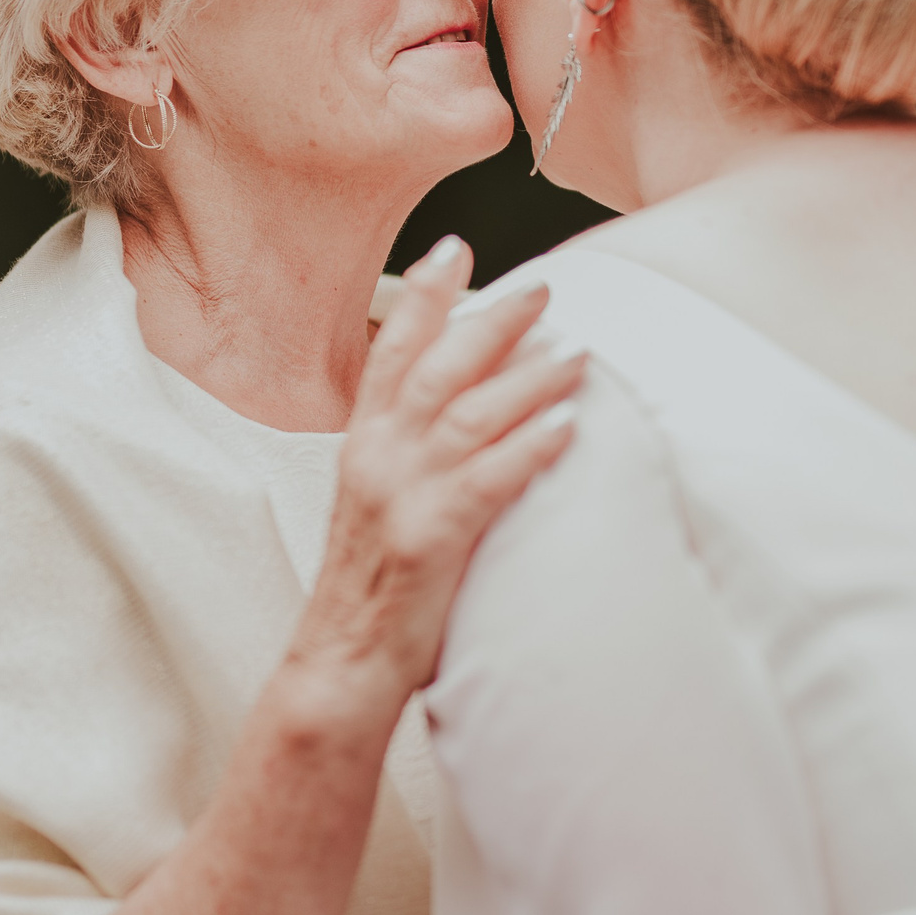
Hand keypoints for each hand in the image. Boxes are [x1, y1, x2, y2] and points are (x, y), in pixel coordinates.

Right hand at [289, 236, 587, 710]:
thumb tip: (457, 407)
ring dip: (528, 377)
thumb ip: (407, 451)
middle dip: (491, 320)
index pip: (390, 350)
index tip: (454, 248)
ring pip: (470, 413)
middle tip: (542, 287)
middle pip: (438, 367)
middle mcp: (377, 458)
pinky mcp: (429, 538)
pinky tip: (566, 427)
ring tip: (577, 353)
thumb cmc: (370, 586)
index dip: (422, 295)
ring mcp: (401, 496)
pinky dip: (529, 448)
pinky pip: (487, 479)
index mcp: (362, 443)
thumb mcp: (376, 502)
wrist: (338, 666)